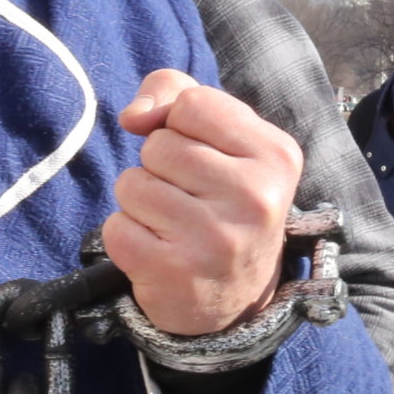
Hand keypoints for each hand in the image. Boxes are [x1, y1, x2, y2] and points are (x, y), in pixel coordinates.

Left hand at [105, 69, 303, 336]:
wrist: (235, 299)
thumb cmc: (220, 199)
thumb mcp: (218, 137)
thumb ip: (174, 93)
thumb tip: (134, 116)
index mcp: (277, 155)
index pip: (192, 104)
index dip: (181, 126)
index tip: (205, 158)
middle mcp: (255, 198)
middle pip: (158, 145)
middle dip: (159, 168)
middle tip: (191, 201)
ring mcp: (216, 239)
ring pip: (132, 184)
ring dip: (141, 202)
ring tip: (175, 226)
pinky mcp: (175, 273)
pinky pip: (116, 227)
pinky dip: (127, 236)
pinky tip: (160, 252)